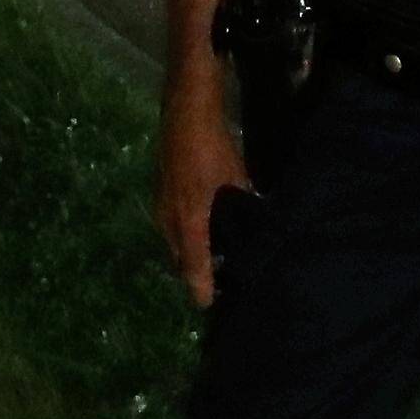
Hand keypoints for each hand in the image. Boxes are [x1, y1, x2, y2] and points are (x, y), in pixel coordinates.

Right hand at [154, 79, 249, 309]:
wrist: (184, 111)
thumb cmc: (212, 147)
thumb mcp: (236, 178)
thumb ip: (244, 204)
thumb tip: (259, 219)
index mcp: (189, 221)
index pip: (194, 267)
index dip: (200, 289)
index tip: (206, 307)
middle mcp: (169, 220)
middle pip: (181, 260)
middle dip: (196, 274)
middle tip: (217, 283)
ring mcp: (161, 206)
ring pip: (175, 243)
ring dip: (190, 254)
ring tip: (212, 260)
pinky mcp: (160, 194)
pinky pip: (171, 227)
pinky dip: (185, 236)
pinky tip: (201, 230)